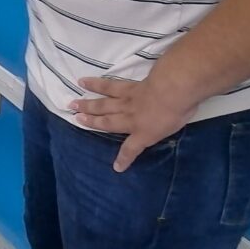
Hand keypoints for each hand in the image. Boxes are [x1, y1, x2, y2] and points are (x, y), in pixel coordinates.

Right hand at [71, 76, 196, 172]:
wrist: (172, 91)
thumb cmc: (176, 112)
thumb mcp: (170, 130)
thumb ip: (158, 132)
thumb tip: (155, 130)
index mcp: (142, 133)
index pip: (131, 149)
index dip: (124, 158)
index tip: (116, 167)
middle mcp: (129, 118)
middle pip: (108, 121)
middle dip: (91, 121)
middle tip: (75, 118)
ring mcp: (127, 101)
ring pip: (103, 104)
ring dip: (88, 104)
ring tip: (73, 101)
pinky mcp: (128, 87)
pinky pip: (109, 86)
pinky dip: (96, 84)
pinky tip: (85, 81)